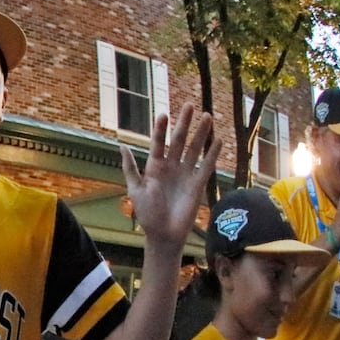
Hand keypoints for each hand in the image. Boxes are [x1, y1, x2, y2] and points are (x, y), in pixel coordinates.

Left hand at [120, 102, 220, 244]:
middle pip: (178, 141)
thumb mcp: (135, 190)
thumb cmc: (147, 213)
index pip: (158, 144)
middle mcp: (171, 167)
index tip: (164, 114)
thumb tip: (122, 146)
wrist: (163, 234)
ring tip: (207, 116)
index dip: (161, 130)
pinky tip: (218, 140)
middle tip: (189, 106)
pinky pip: (206, 166)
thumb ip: (130, 168)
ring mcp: (185, 174)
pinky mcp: (198, 184)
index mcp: (154, 167)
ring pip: (194, 149)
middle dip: (184, 124)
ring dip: (201, 133)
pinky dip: (212, 154)